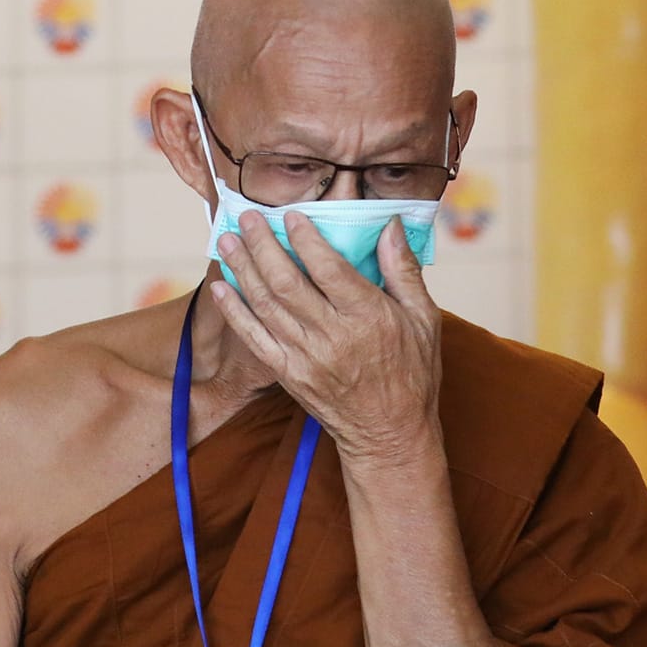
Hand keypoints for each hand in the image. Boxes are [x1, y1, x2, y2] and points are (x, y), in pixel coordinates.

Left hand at [212, 212, 442, 467]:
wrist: (390, 433)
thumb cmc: (413, 372)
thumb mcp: (424, 318)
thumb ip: (403, 270)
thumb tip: (389, 226)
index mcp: (368, 317)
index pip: (329, 269)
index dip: (305, 239)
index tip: (290, 213)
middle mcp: (332, 336)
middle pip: (287, 283)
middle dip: (263, 246)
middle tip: (247, 217)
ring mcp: (306, 358)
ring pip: (266, 306)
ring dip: (243, 270)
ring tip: (227, 241)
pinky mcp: (289, 375)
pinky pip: (255, 339)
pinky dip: (235, 312)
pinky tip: (221, 288)